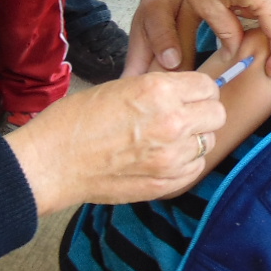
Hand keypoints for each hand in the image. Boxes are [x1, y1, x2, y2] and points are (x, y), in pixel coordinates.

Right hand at [4, 71, 226, 213]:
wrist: (52, 162)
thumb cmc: (76, 121)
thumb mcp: (121, 87)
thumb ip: (158, 90)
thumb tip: (184, 93)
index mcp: (159, 91)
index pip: (207, 86)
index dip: (198, 90)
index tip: (189, 96)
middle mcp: (171, 123)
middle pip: (217, 114)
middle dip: (203, 113)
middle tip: (184, 116)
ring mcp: (170, 157)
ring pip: (208, 143)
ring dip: (193, 139)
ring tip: (167, 139)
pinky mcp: (165, 184)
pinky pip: (195, 169)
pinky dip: (185, 163)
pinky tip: (162, 157)